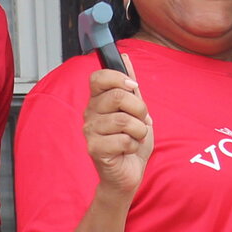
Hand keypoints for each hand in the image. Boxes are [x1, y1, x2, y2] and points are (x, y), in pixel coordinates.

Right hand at [83, 68, 152, 197]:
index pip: (98, 77)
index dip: (118, 78)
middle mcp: (90, 114)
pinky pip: (123, 140)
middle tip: (141, 120)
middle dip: (139, 109)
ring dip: (139, 130)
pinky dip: (134, 145)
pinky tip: (129, 150)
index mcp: (98, 101)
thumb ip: (130, 86)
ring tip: (137, 137)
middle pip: (117, 96)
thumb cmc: (131, 143)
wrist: (128, 174)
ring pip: (123, 120)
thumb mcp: (136, 111)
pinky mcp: (95, 149)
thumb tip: (125, 57)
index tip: (134, 87)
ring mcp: (90, 132)